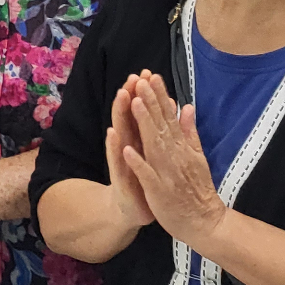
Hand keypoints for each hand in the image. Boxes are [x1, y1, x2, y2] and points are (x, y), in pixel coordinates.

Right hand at [104, 75, 155, 234]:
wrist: (133, 210)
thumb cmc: (147, 181)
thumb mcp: (155, 154)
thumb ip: (160, 128)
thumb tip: (171, 104)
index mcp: (140, 140)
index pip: (142, 113)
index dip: (144, 94)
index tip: (148, 74)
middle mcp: (128, 146)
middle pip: (129, 117)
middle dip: (130, 97)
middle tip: (133, 77)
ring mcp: (122, 161)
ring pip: (121, 133)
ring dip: (120, 114)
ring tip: (122, 95)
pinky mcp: (120, 178)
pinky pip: (117, 160)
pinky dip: (115, 147)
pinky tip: (113, 134)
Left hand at [123, 69, 226, 252]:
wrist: (204, 223)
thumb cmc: (197, 189)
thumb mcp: (197, 157)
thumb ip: (190, 132)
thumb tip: (187, 107)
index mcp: (182, 148)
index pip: (169, 117)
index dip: (160, 97)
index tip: (151, 76)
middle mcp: (175, 156)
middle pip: (160, 125)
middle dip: (150, 102)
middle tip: (141, 80)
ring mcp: (166, 173)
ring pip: (153, 145)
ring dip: (144, 124)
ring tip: (134, 103)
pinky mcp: (159, 191)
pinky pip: (147, 175)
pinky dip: (138, 162)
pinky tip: (127, 149)